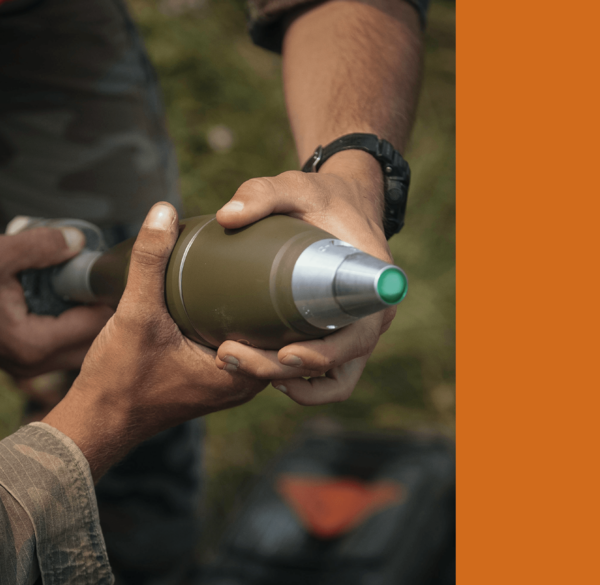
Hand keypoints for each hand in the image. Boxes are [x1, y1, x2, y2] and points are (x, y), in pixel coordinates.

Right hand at [0, 223, 112, 376]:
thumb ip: (40, 246)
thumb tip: (81, 241)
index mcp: (30, 344)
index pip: (93, 326)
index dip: (112, 298)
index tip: (123, 274)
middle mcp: (33, 364)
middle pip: (94, 343)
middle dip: (109, 313)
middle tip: (117, 279)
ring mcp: (29, 366)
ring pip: (81, 348)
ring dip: (94, 321)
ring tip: (101, 287)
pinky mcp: (25, 359)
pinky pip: (65, 347)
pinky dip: (77, 327)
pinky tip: (80, 300)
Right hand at [42, 203, 266, 476]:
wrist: (94, 421)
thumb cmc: (118, 380)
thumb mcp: (135, 315)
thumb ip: (150, 264)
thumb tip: (163, 212)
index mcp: (241, 376)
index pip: (290, 333)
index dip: (293, 295)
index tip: (289, 258)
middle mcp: (243, 384)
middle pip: (275, 332)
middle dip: (275, 295)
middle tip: (274, 251)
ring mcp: (227, 384)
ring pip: (255, 338)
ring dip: (255, 307)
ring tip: (256, 264)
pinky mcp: (210, 380)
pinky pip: (237, 343)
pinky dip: (236, 320)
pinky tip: (229, 292)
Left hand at [212, 150, 397, 404]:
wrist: (343, 203)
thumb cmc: (322, 197)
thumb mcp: (295, 186)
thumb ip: (262, 193)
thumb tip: (226, 216)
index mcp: (374, 285)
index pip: (358, 338)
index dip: (324, 356)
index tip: (285, 353)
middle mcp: (372, 318)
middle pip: (338, 368)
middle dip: (283, 370)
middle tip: (231, 355)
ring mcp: (358, 332)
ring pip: (332, 380)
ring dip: (288, 382)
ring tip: (236, 364)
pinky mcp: (341, 337)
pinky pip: (327, 376)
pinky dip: (300, 383)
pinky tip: (260, 372)